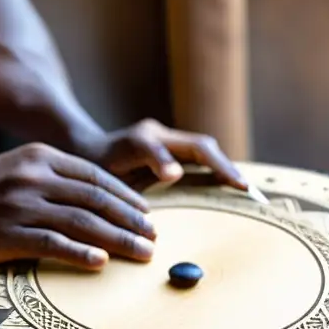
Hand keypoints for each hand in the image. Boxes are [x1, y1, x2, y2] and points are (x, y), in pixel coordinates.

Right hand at [0, 143, 156, 269]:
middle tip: (154, 238)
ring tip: (142, 253)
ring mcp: (20, 205)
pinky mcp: (6, 234)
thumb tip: (102, 201)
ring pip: (82, 222)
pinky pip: (52, 243)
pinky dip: (80, 253)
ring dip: (118, 240)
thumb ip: (57, 177)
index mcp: (42, 157)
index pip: (97, 177)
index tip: (147, 215)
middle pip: (96, 200)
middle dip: (131, 221)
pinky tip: (101, 262)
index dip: (127, 197)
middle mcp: (34, 178)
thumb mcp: (22, 168)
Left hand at [84, 119, 246, 190]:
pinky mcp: (165, 154)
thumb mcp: (111, 167)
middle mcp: (161, 136)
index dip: (218, 166)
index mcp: (151, 137)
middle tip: (249, 192)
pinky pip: (195, 161)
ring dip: (224, 170)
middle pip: (205, 148)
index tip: (237, 185)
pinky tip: (225, 191)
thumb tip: (177, 173)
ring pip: (204, 153)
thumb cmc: (92, 166)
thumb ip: (144, 162)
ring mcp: (164, 143)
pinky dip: (212, 173)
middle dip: (227, 168)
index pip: (196, 149)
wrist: (79, 153)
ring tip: (244, 193)